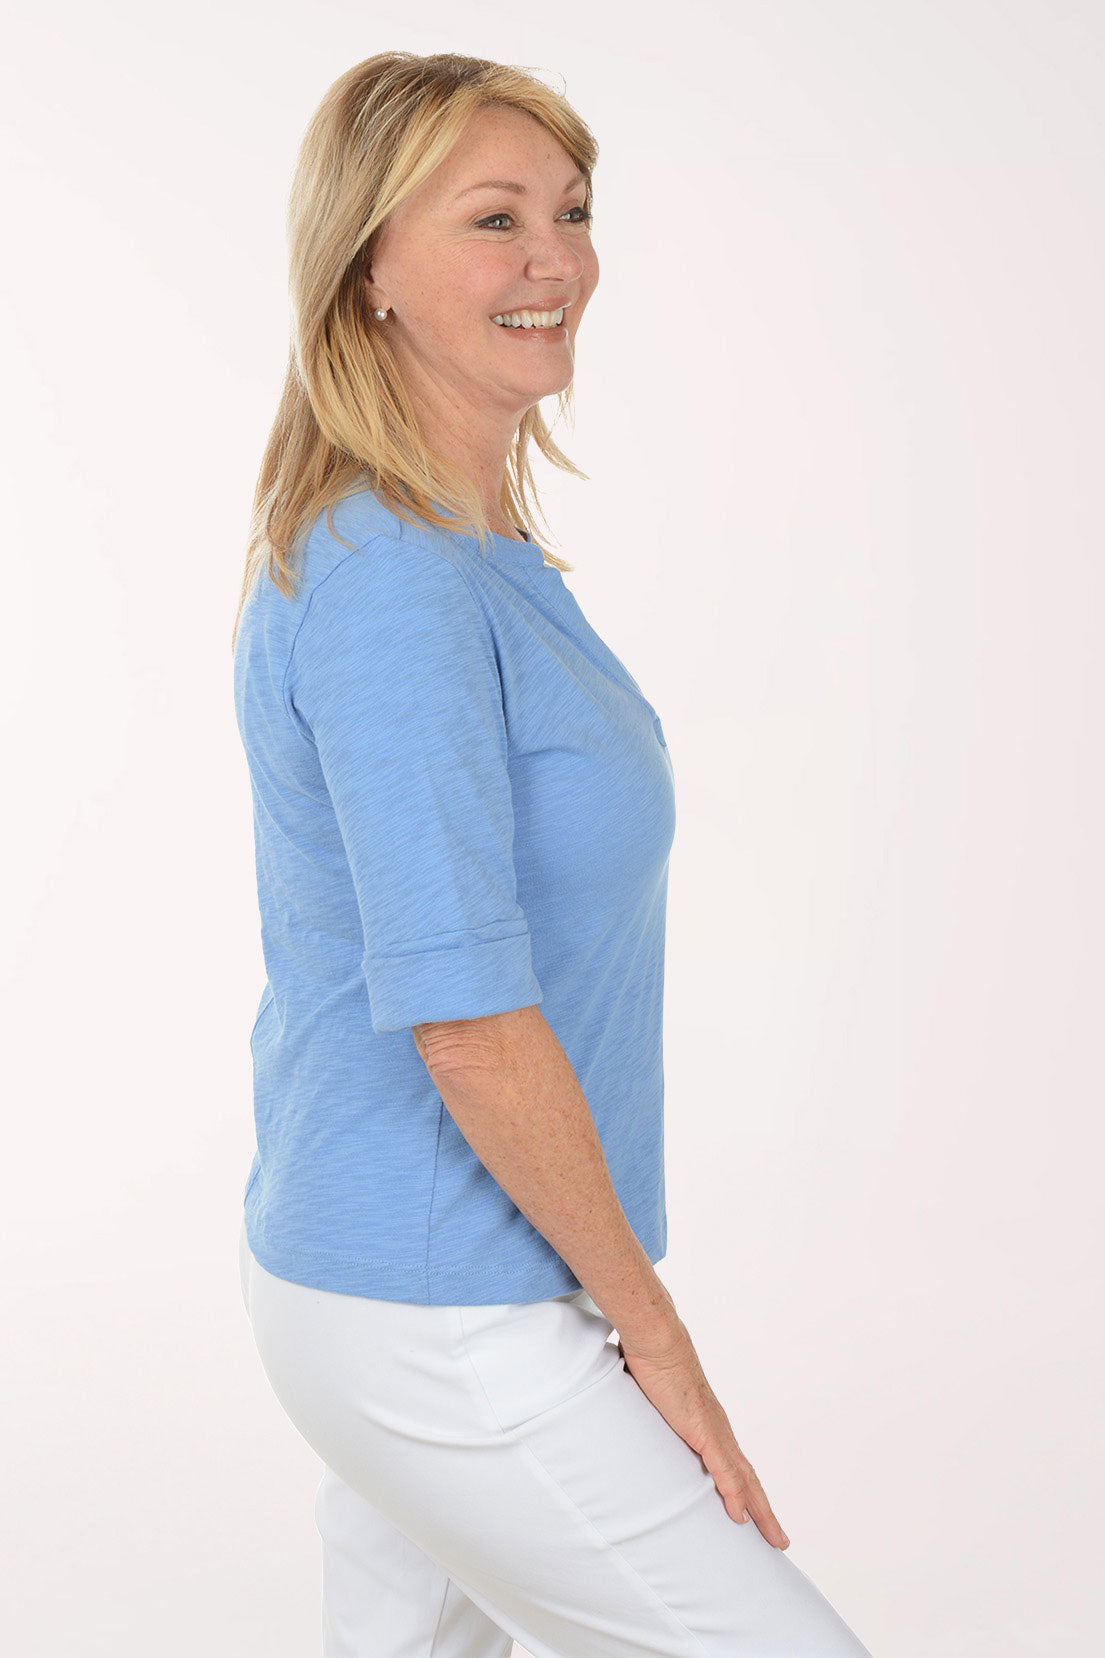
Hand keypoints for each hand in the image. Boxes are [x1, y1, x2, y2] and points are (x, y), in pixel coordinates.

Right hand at [616, 1325, 790, 1548]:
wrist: (656, 1339)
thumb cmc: (652, 1360)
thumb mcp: (652, 1398)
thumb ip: (651, 1413)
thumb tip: (633, 1416)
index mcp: (709, 1423)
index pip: (736, 1465)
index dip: (747, 1490)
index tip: (756, 1514)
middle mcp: (719, 1429)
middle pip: (749, 1478)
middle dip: (765, 1510)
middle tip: (780, 1540)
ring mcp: (714, 1431)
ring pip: (745, 1481)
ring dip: (761, 1512)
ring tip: (775, 1539)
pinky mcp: (704, 1432)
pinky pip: (724, 1472)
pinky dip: (735, 1496)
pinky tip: (741, 1518)